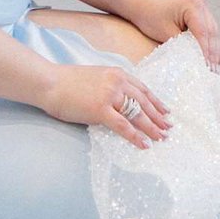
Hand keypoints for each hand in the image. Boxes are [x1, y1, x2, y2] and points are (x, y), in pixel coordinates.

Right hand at [34, 59, 171, 148]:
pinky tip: (145, 144)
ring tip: (162, 137)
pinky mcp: (101, 110)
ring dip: (152, 127)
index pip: (143, 89)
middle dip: (159, 116)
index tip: (166, 111)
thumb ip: (110, 86)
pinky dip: (136, 136)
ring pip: (138, 114)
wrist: (50, 82)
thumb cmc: (67, 82)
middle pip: (145, 102)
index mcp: (118, 74)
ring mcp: (110, 96)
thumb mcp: (95, 78)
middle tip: (170, 128)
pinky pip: (124, 126)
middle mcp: (118, 82)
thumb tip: (120, 101)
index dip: (156, 102)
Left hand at [132, 0, 219, 68]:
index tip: (207, 67)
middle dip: (213, 54)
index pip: (203, 33)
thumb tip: (196, 61)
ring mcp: (203, 9)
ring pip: (213, 33)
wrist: (143, 5)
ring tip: (216, 68)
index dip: (206, 52)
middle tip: (214, 72)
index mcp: (192, 6)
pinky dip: (211, 45)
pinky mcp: (201, 15)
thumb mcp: (166, 33)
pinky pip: (209, 31)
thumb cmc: (151, 17)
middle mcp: (201, 4)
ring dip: (215, 51)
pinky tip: (217, 58)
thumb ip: (182, 46)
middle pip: (211, 33)